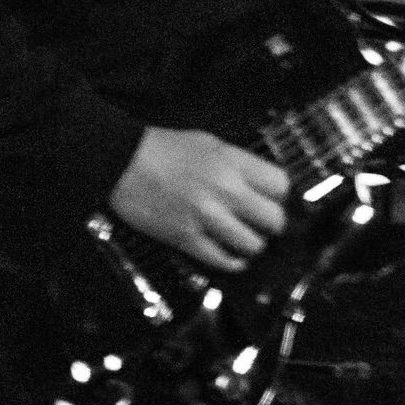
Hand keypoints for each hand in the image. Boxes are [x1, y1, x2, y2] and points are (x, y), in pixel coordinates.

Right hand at [110, 124, 291, 272]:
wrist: (122, 162)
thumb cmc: (163, 148)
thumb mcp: (209, 143)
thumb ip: (238, 163)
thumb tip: (260, 182)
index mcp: (233, 163)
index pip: (281, 186)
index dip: (280, 195)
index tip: (273, 198)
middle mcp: (225, 191)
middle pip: (275, 220)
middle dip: (272, 223)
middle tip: (262, 222)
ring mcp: (207, 218)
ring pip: (253, 245)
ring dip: (251, 244)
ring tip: (244, 238)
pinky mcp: (187, 238)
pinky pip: (222, 260)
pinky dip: (232, 261)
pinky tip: (232, 255)